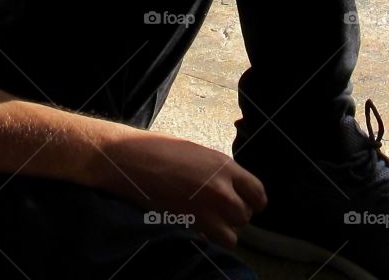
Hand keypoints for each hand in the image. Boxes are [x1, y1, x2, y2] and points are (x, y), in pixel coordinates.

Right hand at [110, 130, 267, 249]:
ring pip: (235, 232)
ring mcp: (208, 207)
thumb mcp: (195, 152)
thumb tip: (228, 186)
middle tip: (216, 209)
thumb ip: (216, 170)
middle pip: (245, 214)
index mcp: (223, 165)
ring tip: (206, 218)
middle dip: (234, 214)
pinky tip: (196, 225)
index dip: (251, 201)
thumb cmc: (157, 149)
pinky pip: (217, 240)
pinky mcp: (193, 222)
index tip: (243, 202)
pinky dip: (210, 237)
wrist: (130, 158)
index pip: (258, 192)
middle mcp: (222, 187)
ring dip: (223, 228)